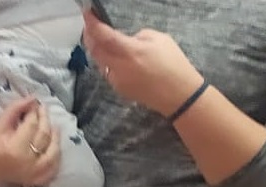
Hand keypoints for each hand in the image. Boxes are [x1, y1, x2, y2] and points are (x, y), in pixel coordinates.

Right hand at [0, 97, 59, 186]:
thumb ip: (14, 110)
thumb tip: (32, 99)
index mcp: (13, 148)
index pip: (32, 124)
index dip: (34, 111)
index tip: (33, 103)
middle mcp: (25, 161)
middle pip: (43, 134)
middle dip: (44, 118)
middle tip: (42, 109)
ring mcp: (31, 172)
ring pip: (52, 151)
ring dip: (55, 136)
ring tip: (52, 125)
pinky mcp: (34, 179)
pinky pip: (52, 168)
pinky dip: (56, 157)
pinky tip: (54, 146)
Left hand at [83, 11, 202, 117]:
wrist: (178, 94)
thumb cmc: (174, 64)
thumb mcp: (160, 39)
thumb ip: (138, 36)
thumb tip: (126, 39)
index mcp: (131, 52)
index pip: (104, 36)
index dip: (92, 24)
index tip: (87, 13)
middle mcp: (119, 67)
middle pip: (95, 50)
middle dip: (89, 35)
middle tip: (90, 25)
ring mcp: (117, 80)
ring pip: (99, 61)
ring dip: (96, 48)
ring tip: (98, 38)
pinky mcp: (118, 89)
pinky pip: (107, 71)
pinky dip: (105, 60)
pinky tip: (112, 55)